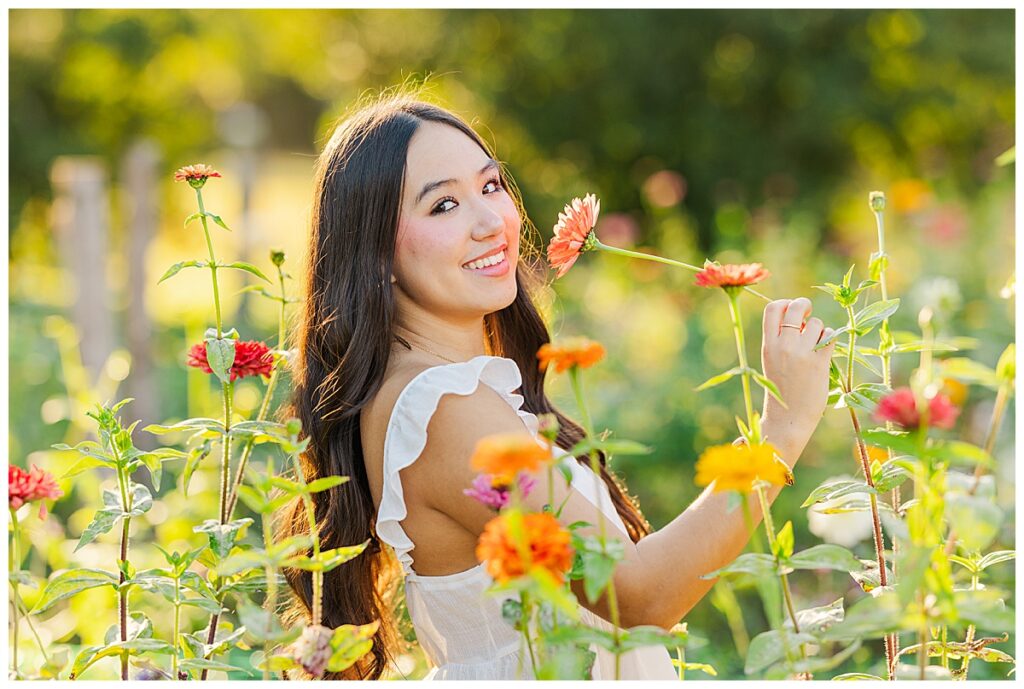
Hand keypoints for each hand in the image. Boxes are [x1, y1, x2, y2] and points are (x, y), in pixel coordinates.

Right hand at [759, 298, 835, 444]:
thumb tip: (800, 318)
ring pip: (816, 323)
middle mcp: (784, 346)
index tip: (791, 310)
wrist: (789, 418)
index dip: (785, 303)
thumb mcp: (771, 361)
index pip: (773, 308)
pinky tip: (825, 349)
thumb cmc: (781, 389)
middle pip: (796, 308)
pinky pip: (830, 336)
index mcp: (768, 345)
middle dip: (805, 306)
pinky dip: (830, 339)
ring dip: (819, 330)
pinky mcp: (820, 363)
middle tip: (809, 315)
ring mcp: (802, 354)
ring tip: (815, 345)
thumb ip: (780, 340)